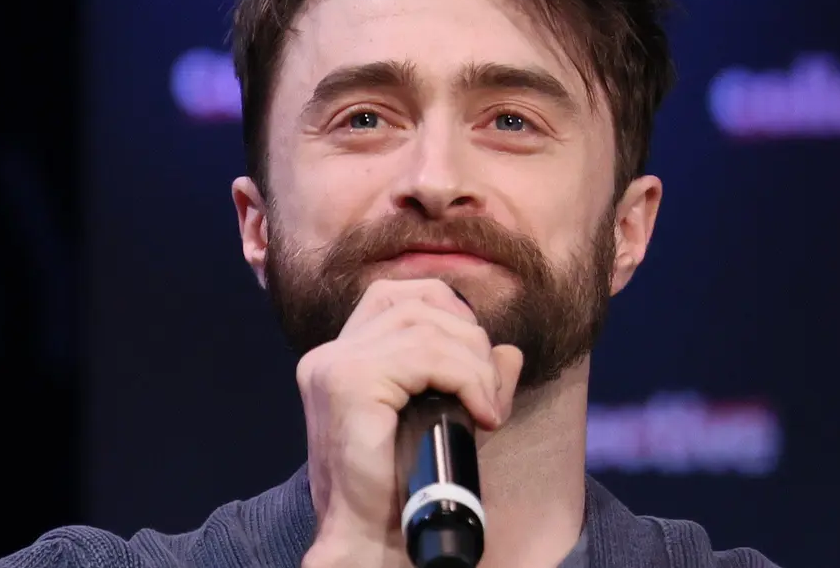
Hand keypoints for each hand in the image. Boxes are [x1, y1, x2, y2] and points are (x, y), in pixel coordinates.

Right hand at [296, 278, 524, 566]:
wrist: (369, 542)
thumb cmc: (400, 490)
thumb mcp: (443, 421)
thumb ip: (472, 381)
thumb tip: (510, 353)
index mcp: (338, 359)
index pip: (396, 296)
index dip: (449, 313)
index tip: (477, 364)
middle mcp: (328, 355)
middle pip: (416, 303)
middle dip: (469, 339)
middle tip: (489, 393)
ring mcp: (334, 366)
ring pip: (426, 328)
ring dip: (474, 365)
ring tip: (487, 408)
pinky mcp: (350, 383)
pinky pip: (426, 356)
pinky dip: (467, 379)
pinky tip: (482, 414)